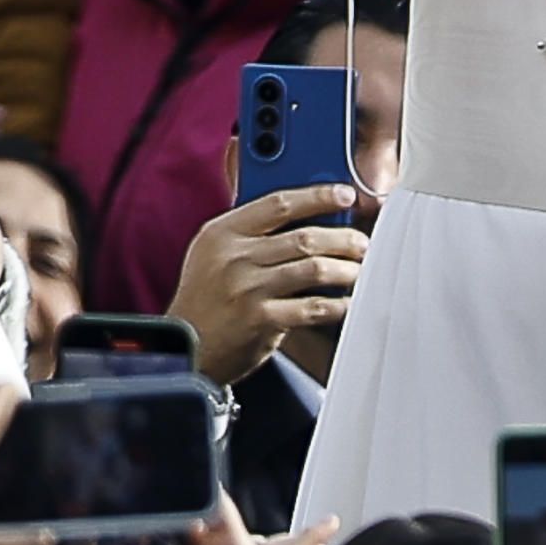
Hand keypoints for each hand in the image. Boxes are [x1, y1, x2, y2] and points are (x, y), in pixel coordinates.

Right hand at [168, 188, 366, 384]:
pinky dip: (336, 304)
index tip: (345, 195)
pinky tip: (345, 302)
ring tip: (357, 271)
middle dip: (343, 239)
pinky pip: (312, 307)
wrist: (184, 349)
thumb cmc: (206, 298)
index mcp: (223, 232)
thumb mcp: (214, 253)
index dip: (318, 196)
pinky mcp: (260, 320)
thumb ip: (251, 230)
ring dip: (345, 270)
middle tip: (361, 243)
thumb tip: (307, 211)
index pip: (279, 203)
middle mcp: (234, 257)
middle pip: (304, 237)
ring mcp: (247, 289)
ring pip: (313, 269)